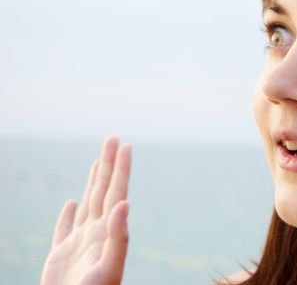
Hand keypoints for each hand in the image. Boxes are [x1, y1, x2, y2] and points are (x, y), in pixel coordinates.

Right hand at [41, 137, 131, 284]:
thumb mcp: (109, 266)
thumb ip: (119, 236)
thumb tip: (126, 203)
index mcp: (108, 231)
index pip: (117, 192)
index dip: (121, 168)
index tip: (125, 145)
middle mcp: (96, 233)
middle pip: (104, 191)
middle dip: (108, 164)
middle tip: (112, 139)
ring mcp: (79, 243)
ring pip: (87, 204)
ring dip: (93, 182)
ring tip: (98, 163)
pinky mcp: (61, 257)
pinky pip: (64, 229)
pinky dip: (67, 214)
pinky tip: (71, 202)